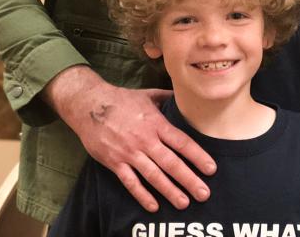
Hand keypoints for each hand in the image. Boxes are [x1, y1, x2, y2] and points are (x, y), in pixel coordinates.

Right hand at [44, 66, 215, 211]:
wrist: (88, 105)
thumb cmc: (121, 99)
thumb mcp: (148, 94)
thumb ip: (167, 98)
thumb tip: (186, 96)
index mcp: (156, 123)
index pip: (181, 142)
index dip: (197, 156)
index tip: (211, 169)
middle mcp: (145, 140)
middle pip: (171, 163)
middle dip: (189, 179)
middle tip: (204, 193)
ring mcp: (129, 153)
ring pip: (153, 175)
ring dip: (169, 190)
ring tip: (184, 203)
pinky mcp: (114, 162)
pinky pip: (130, 182)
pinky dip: (142, 195)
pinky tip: (154, 206)